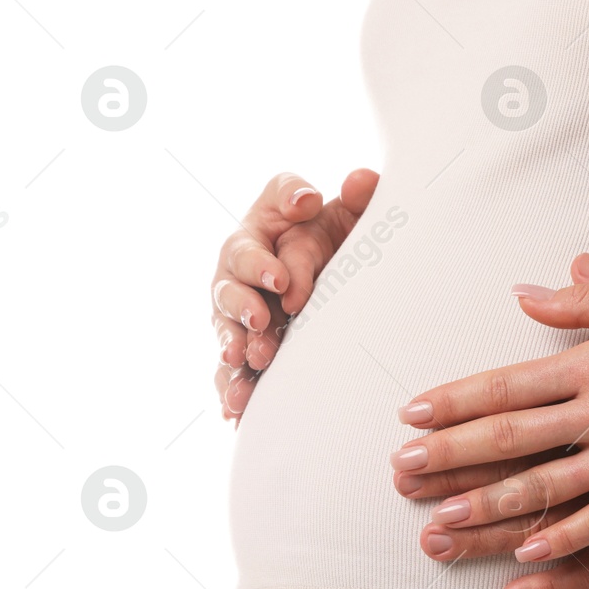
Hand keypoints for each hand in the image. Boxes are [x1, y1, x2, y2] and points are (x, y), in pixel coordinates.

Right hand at [213, 169, 377, 420]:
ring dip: (235, 342)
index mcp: (264, 227)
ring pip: (226, 324)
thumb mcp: (351, 213)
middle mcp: (242, 265)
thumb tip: (361, 181)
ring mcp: (239, 307)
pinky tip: (236, 408)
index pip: (261, 229)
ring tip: (248, 360)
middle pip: (231, 279)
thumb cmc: (338, 234)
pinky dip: (231, 386)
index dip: (271, 244)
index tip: (288, 263)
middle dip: (244, 301)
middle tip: (264, 318)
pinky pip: (229, 367)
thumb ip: (358, 196)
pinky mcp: (244, 343)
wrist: (341, 272)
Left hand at [390, 254, 588, 563]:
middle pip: (512, 439)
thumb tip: (527, 290)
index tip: (413, 413)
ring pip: (547, 488)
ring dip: (488, 508)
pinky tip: (526, 552)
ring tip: (440, 525)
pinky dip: (564, 537)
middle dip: (449, 458)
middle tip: (401, 474)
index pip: (509, 384)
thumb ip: (588, 295)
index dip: (456, 400)